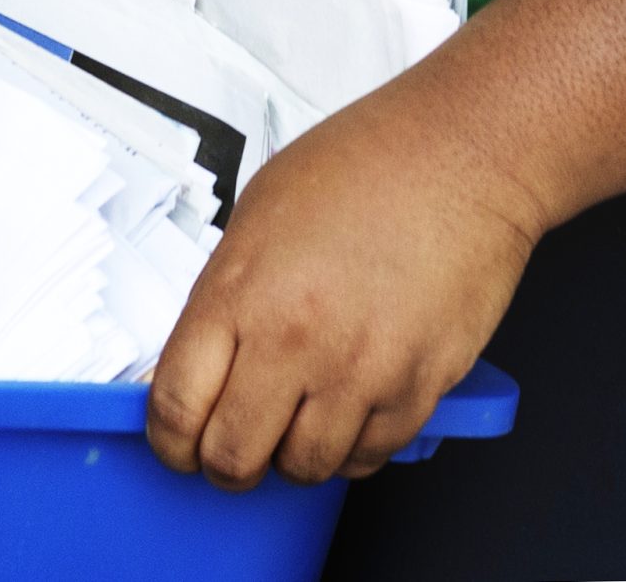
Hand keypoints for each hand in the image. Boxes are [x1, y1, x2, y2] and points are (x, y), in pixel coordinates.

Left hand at [147, 80, 541, 488]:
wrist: (457, 158)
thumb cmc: (356, 169)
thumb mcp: (252, 221)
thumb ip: (223, 298)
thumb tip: (198, 361)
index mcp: (238, 295)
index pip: (177, 405)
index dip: (168, 442)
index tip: (173, 445)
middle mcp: (297, 342)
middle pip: (235, 455)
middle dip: (222, 464)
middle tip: (228, 448)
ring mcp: (364, 371)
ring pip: (306, 468)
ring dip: (290, 457)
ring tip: (290, 424)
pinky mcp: (423, 387)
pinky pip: (371, 455)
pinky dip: (350, 448)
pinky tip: (344, 413)